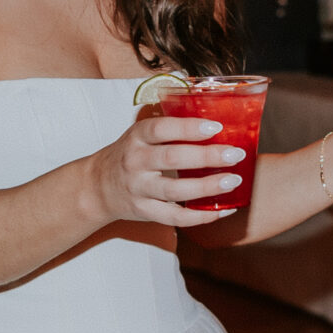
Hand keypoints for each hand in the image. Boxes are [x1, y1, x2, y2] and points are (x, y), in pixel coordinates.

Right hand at [92, 114, 246, 225]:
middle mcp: (135, 162)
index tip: (217, 127)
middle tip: (235, 154)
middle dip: (207, 156)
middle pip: (172, 159)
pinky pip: (175, 217)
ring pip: (175, 191)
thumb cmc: (129, 154)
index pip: (161, 129)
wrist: (97, 187)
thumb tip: (215, 115)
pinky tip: (224, 210)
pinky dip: (201, 217)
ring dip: (207, 187)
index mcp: (136, 137)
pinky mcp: (144, 211)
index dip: (189, 127)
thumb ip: (169, 127)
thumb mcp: (140, 135)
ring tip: (233, 181)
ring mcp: (138, 189)